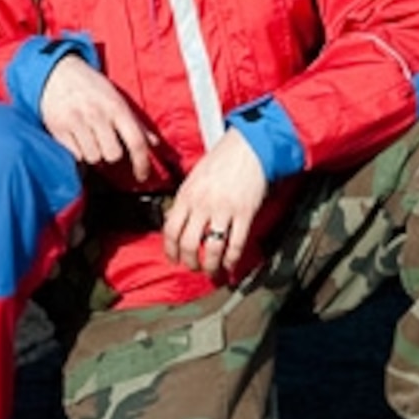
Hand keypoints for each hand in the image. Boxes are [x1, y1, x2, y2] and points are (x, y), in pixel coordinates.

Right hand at [39, 54, 161, 177]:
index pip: (136, 142)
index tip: (142, 176)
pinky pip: (74, 155)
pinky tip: (77, 141)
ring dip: (93, 154)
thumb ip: (136, 122)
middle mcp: (97, 114)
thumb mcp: (116, 98)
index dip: (142, 164)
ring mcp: (76, 121)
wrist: (57, 71)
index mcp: (116, 107)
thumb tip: (155, 144)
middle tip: (105, 144)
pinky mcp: (58, 128)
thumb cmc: (91, 86)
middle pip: (112, 155)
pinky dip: (78, 153)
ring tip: (89, 140)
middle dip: (111, 154)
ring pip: (93, 157)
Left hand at [162, 132, 269, 279]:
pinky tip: (230, 265)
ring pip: (212, 249)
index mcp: (187, 195)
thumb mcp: (194, 177)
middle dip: (190, 262)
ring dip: (211, 266)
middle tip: (193, 268)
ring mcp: (223, 210)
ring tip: (212, 272)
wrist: (248, 146)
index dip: (170, 250)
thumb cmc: (222, 159)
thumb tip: (178, 222)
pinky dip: (232, 260)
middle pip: (189, 244)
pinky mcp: (244, 213)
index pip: (170, 230)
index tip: (173, 259)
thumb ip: (186, 200)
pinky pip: (236, 244)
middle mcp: (202, 204)